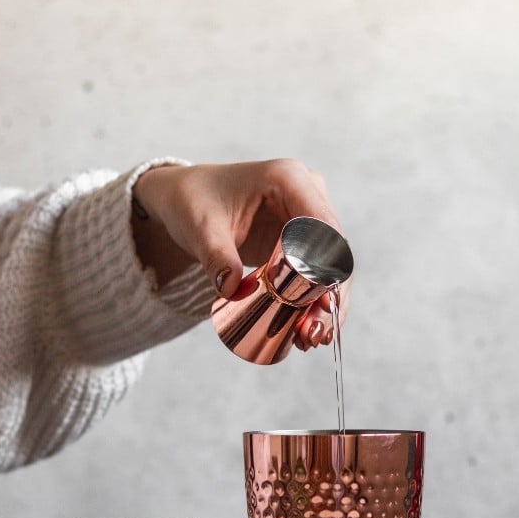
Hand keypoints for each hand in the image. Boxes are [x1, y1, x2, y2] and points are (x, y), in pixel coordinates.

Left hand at [131, 159, 346, 349]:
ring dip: (324, 303)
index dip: (325, 264)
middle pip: (333, 250)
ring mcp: (306, 217)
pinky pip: (314, 272)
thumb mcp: (200, 228)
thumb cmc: (192, 202)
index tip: (318, 301)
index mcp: (289, 179)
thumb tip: (232, 289)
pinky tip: (304, 329)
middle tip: (316, 331)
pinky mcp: (299, 240)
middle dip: (328, 293)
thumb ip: (216, 256)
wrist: (185, 198)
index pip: (322, 224)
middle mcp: (307, 194)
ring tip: (311, 338)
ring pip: (328, 265)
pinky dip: (310, 300)